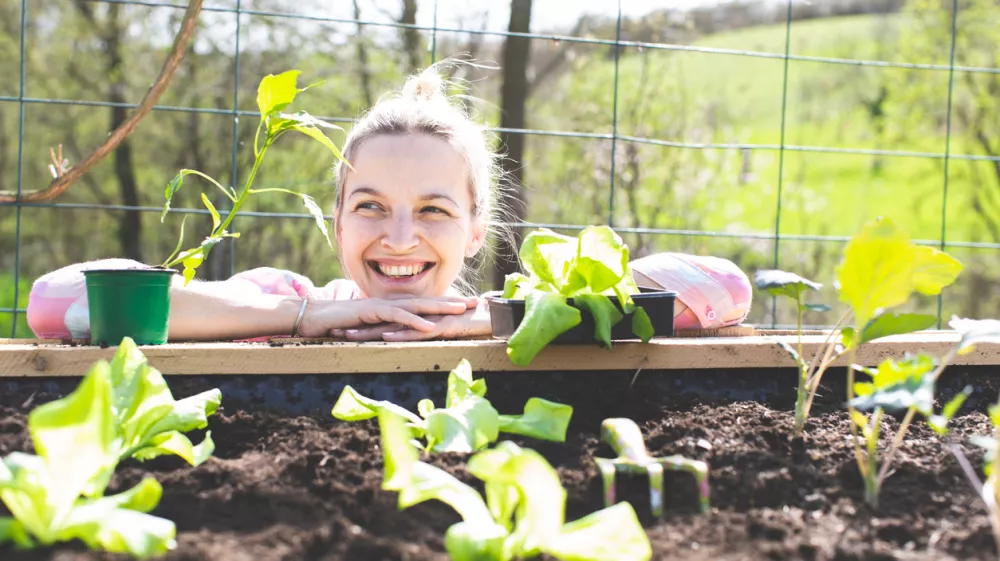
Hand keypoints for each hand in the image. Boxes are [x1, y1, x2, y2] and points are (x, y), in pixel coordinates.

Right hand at [295, 296, 478, 337]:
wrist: (311, 317)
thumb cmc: (339, 325)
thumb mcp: (369, 329)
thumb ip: (385, 330)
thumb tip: (399, 339)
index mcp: (393, 306)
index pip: (424, 304)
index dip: (446, 304)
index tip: (468, 306)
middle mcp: (390, 303)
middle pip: (427, 301)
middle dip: (452, 301)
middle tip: (476, 303)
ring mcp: (381, 305)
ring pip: (416, 306)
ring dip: (439, 308)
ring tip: (461, 312)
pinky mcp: (370, 312)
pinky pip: (396, 316)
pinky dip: (413, 322)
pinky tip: (430, 327)